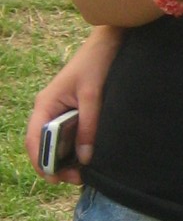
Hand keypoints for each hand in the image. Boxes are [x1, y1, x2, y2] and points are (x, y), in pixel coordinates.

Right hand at [24, 25, 122, 181]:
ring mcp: (60, 111)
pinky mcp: (73, 110)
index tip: (56, 179)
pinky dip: (75, 147)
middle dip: (56, 165)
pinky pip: (69, 134)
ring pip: (56, 142)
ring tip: (84, 171)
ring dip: (66, 158)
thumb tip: (85, 157)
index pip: (35, 141)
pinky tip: (88, 156)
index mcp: (45, 105)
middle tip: (78, 178)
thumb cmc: (97, 63)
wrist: (109, 41)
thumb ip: (89, 125)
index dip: (42, 162)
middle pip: (44, 145)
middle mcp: (48, 110)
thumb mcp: (94, 95)